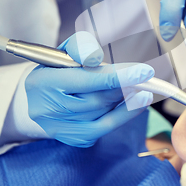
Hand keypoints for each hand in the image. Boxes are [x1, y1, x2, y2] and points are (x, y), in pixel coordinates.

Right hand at [25, 31, 153, 147]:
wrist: (41, 96)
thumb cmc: (58, 68)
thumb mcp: (65, 50)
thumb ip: (81, 47)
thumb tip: (95, 58)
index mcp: (43, 82)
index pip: (87, 80)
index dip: (118, 77)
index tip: (144, 72)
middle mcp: (48, 110)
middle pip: (98, 99)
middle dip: (124, 87)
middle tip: (143, 77)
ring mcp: (60, 128)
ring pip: (103, 113)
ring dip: (126, 99)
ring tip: (141, 88)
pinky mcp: (73, 138)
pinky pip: (105, 128)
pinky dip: (124, 114)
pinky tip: (138, 103)